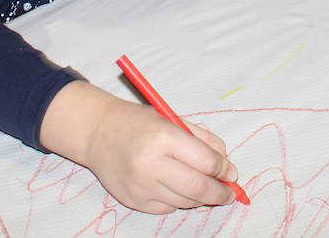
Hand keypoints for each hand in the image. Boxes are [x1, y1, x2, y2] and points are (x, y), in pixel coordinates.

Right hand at [40, 82, 238, 214]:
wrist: (98, 133)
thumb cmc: (139, 124)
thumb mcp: (173, 119)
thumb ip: (203, 140)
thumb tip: (228, 168)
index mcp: (164, 136)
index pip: (207, 162)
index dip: (224, 169)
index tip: (230, 171)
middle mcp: (151, 163)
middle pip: (199, 188)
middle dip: (221, 193)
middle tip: (230, 192)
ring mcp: (141, 185)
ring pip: (186, 202)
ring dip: (200, 197)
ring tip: (201, 185)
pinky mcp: (134, 201)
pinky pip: (168, 208)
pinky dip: (179, 200)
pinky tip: (173, 186)